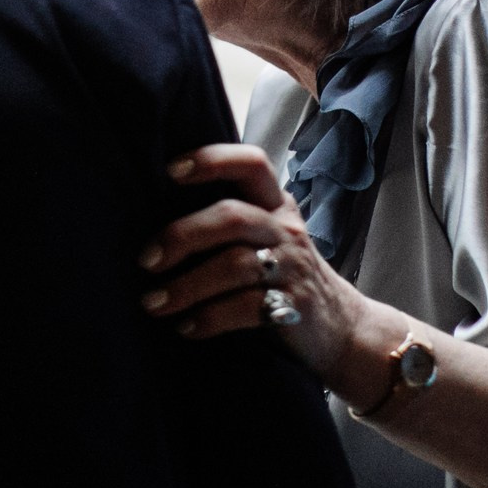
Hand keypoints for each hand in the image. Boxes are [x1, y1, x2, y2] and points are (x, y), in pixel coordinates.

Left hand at [139, 144, 382, 388]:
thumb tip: (150, 213)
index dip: (211, 160)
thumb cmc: (284, 274)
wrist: (341, 327)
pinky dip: (209, 319)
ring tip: (153, 303)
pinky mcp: (294, 307)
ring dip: (186, 286)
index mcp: (274, 204)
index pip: (251, 163)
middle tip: (146, 261)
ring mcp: (291, 268)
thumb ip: (228, 218)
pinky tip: (186, 327)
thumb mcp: (267, 234)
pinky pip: (245, 308)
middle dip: (182, 236)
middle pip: (231, 216)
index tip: (169, 171)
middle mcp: (284, 229)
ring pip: (234, 265)